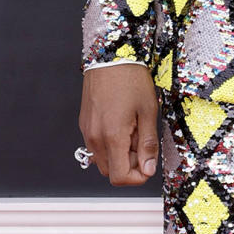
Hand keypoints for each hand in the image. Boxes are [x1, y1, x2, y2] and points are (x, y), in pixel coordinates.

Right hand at [79, 64, 158, 184]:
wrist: (110, 56)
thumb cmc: (130, 79)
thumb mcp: (148, 112)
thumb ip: (147, 144)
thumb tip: (148, 169)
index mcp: (112, 137)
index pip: (120, 178)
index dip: (137, 177)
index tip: (148, 165)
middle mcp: (95, 138)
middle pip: (110, 172)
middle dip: (129, 166)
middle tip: (142, 144)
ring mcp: (87, 131)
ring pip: (103, 160)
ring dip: (120, 155)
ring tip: (133, 132)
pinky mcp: (85, 124)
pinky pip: (97, 146)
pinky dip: (111, 144)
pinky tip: (122, 125)